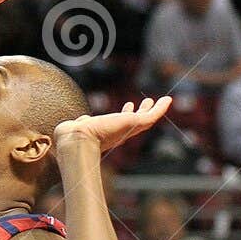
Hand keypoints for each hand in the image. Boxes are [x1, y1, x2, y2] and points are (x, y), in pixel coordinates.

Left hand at [53, 97, 172, 156]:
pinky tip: (168, 100)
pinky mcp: (134, 123)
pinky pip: (152, 116)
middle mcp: (120, 132)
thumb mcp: (79, 126)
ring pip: (146, 119)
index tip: (128, 106)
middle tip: (147, 102)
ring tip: (158, 100)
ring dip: (153, 109)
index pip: (119, 122)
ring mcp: (128, 129)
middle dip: (141, 111)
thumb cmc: (72, 136)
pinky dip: (161, 108)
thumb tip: (83, 119)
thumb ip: (83, 122)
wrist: (77, 139)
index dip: (125, 114)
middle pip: (135, 121)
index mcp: (108, 133)